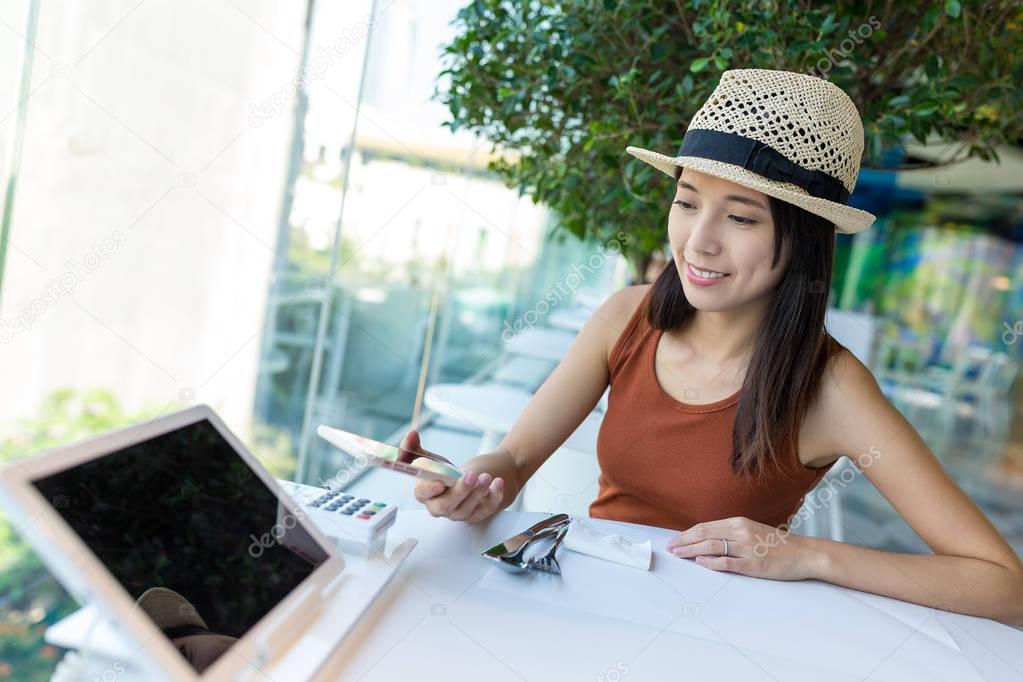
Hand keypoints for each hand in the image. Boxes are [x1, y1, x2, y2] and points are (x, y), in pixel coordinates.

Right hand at [401, 430, 504, 522]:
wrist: (471, 478)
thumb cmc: (446, 472)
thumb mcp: (430, 459)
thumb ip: (414, 448)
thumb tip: (411, 435)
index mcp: (424, 493)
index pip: (422, 493)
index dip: (429, 489)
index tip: (440, 481)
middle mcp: (440, 507)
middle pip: (445, 506)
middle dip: (459, 491)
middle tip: (471, 475)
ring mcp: (458, 513)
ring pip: (466, 509)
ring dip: (477, 492)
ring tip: (486, 475)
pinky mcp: (477, 514)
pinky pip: (485, 510)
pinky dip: (494, 497)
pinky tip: (497, 482)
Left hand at [665, 516, 821, 580]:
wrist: (804, 553)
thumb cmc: (777, 544)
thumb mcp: (752, 531)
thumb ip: (731, 533)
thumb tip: (707, 539)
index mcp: (739, 523)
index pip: (705, 527)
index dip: (687, 534)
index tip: (674, 540)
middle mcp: (741, 532)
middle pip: (705, 535)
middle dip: (684, 542)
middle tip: (670, 548)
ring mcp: (747, 548)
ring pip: (713, 547)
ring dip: (692, 551)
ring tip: (678, 555)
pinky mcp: (754, 565)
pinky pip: (729, 562)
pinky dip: (713, 563)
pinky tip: (700, 564)